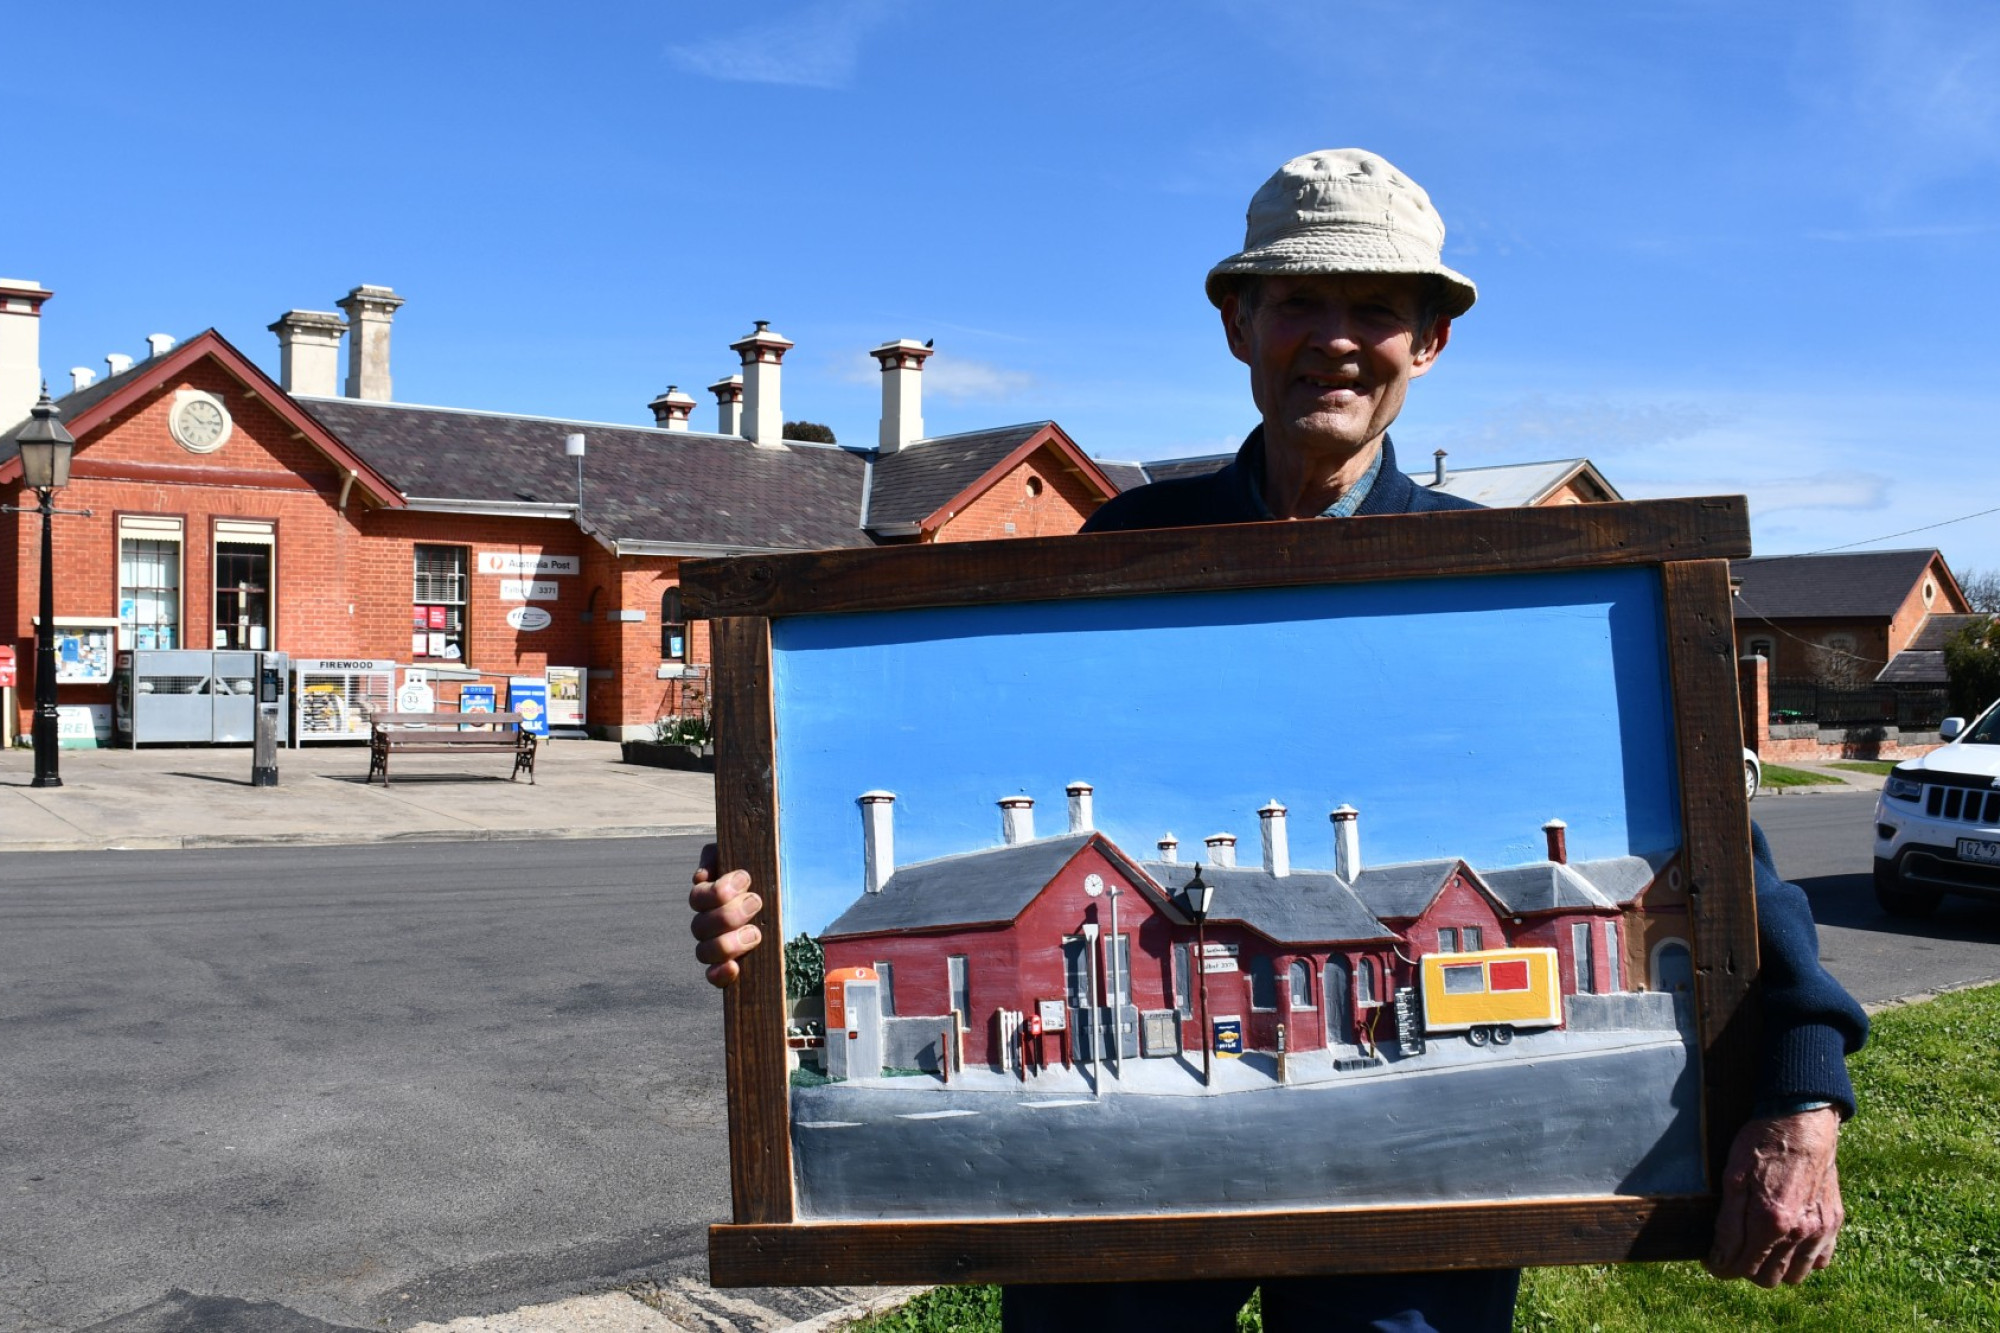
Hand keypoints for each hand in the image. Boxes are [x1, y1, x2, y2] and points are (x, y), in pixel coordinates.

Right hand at [689, 842, 763, 987]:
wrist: (786, 895)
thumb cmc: (767, 875)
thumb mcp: (748, 858)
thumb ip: (721, 856)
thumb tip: (702, 876)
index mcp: (710, 899)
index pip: (699, 899)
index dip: (717, 892)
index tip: (745, 879)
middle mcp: (709, 923)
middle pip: (701, 926)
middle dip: (728, 914)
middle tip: (756, 902)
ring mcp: (717, 946)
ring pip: (704, 951)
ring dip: (727, 943)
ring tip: (755, 932)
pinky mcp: (728, 966)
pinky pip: (713, 976)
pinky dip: (720, 973)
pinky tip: (733, 967)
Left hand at [1705, 1107, 1843, 1285]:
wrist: (1802, 1122)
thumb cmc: (1762, 1144)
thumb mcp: (1732, 1178)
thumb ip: (1727, 1224)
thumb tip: (1719, 1259)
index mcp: (1770, 1223)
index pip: (1740, 1267)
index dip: (1720, 1267)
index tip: (1712, 1258)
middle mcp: (1799, 1233)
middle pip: (1768, 1279)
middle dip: (1746, 1269)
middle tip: (1734, 1249)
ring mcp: (1820, 1230)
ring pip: (1795, 1276)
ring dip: (1775, 1268)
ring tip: (1760, 1246)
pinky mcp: (1834, 1223)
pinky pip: (1821, 1261)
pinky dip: (1804, 1260)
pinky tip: (1789, 1242)